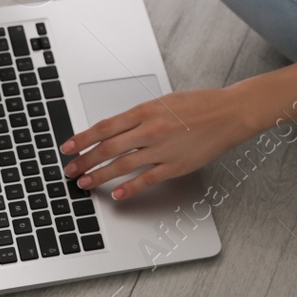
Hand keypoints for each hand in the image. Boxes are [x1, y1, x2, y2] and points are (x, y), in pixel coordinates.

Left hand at [59, 88, 254, 200]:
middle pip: (108, 147)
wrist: (228, 113)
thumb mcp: (163, 102)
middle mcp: (150, 129)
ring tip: (86, 183)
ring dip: (101, 175)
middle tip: (71, 170)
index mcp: (146, 110)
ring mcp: (162, 149)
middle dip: (85, 160)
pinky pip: (147, 179)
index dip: (82, 138)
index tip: (68, 147)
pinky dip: (130, 188)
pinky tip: (118, 194)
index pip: (105, 126)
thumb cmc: (198, 105)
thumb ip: (139, 116)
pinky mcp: (175, 166)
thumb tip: (114, 129)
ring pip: (123, 165)